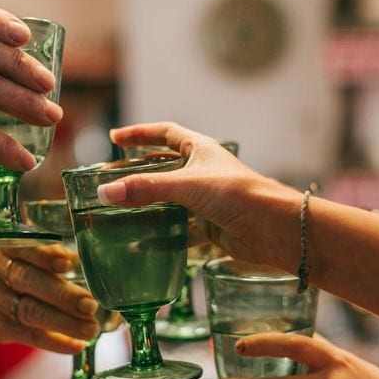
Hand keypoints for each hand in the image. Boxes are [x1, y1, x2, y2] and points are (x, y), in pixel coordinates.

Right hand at [0, 244, 99, 353]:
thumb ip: (48, 256)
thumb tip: (84, 262)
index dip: (45, 256)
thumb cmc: (6, 272)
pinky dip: (54, 342)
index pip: (22, 247)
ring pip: (30, 312)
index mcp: (1, 246)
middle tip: (90, 305)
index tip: (68, 263)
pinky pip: (28, 336)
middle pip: (28, 281)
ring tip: (90, 329)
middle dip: (62, 295)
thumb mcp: (18, 255)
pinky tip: (76, 345)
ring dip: (64, 322)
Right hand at [100, 122, 301, 270]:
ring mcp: (207, 200)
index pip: (166, 134)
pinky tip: (143, 244)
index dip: (141, 134)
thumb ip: (146, 189)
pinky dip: (163, 235)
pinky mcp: (210, 225)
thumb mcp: (187, 185)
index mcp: (201, 150)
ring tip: (121, 211)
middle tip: (112, 179)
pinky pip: (180, 229)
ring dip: (149, 206)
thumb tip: (105, 193)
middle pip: (165, 168)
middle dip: (140, 173)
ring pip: (171, 200)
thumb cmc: (238, 194)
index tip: (116, 138)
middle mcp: (203, 172)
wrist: (272, 227)